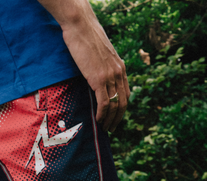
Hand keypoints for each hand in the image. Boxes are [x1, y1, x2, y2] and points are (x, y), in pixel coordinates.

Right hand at [37, 0, 128, 131]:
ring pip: (115, 105)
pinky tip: (98, 120)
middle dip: (118, 118)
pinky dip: (102, 114)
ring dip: (110, 119)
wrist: (80, 25)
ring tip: (104, 127)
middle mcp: (119, 73)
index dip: (121, 109)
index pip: (126, 94)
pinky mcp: (99, 79)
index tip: (115, 118)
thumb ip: (103, 66)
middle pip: (123, 102)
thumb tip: (97, 76)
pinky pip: (105, 102)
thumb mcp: (100, 54)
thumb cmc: (85, 36)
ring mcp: (110, 76)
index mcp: (121, 67)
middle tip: (111, 128)